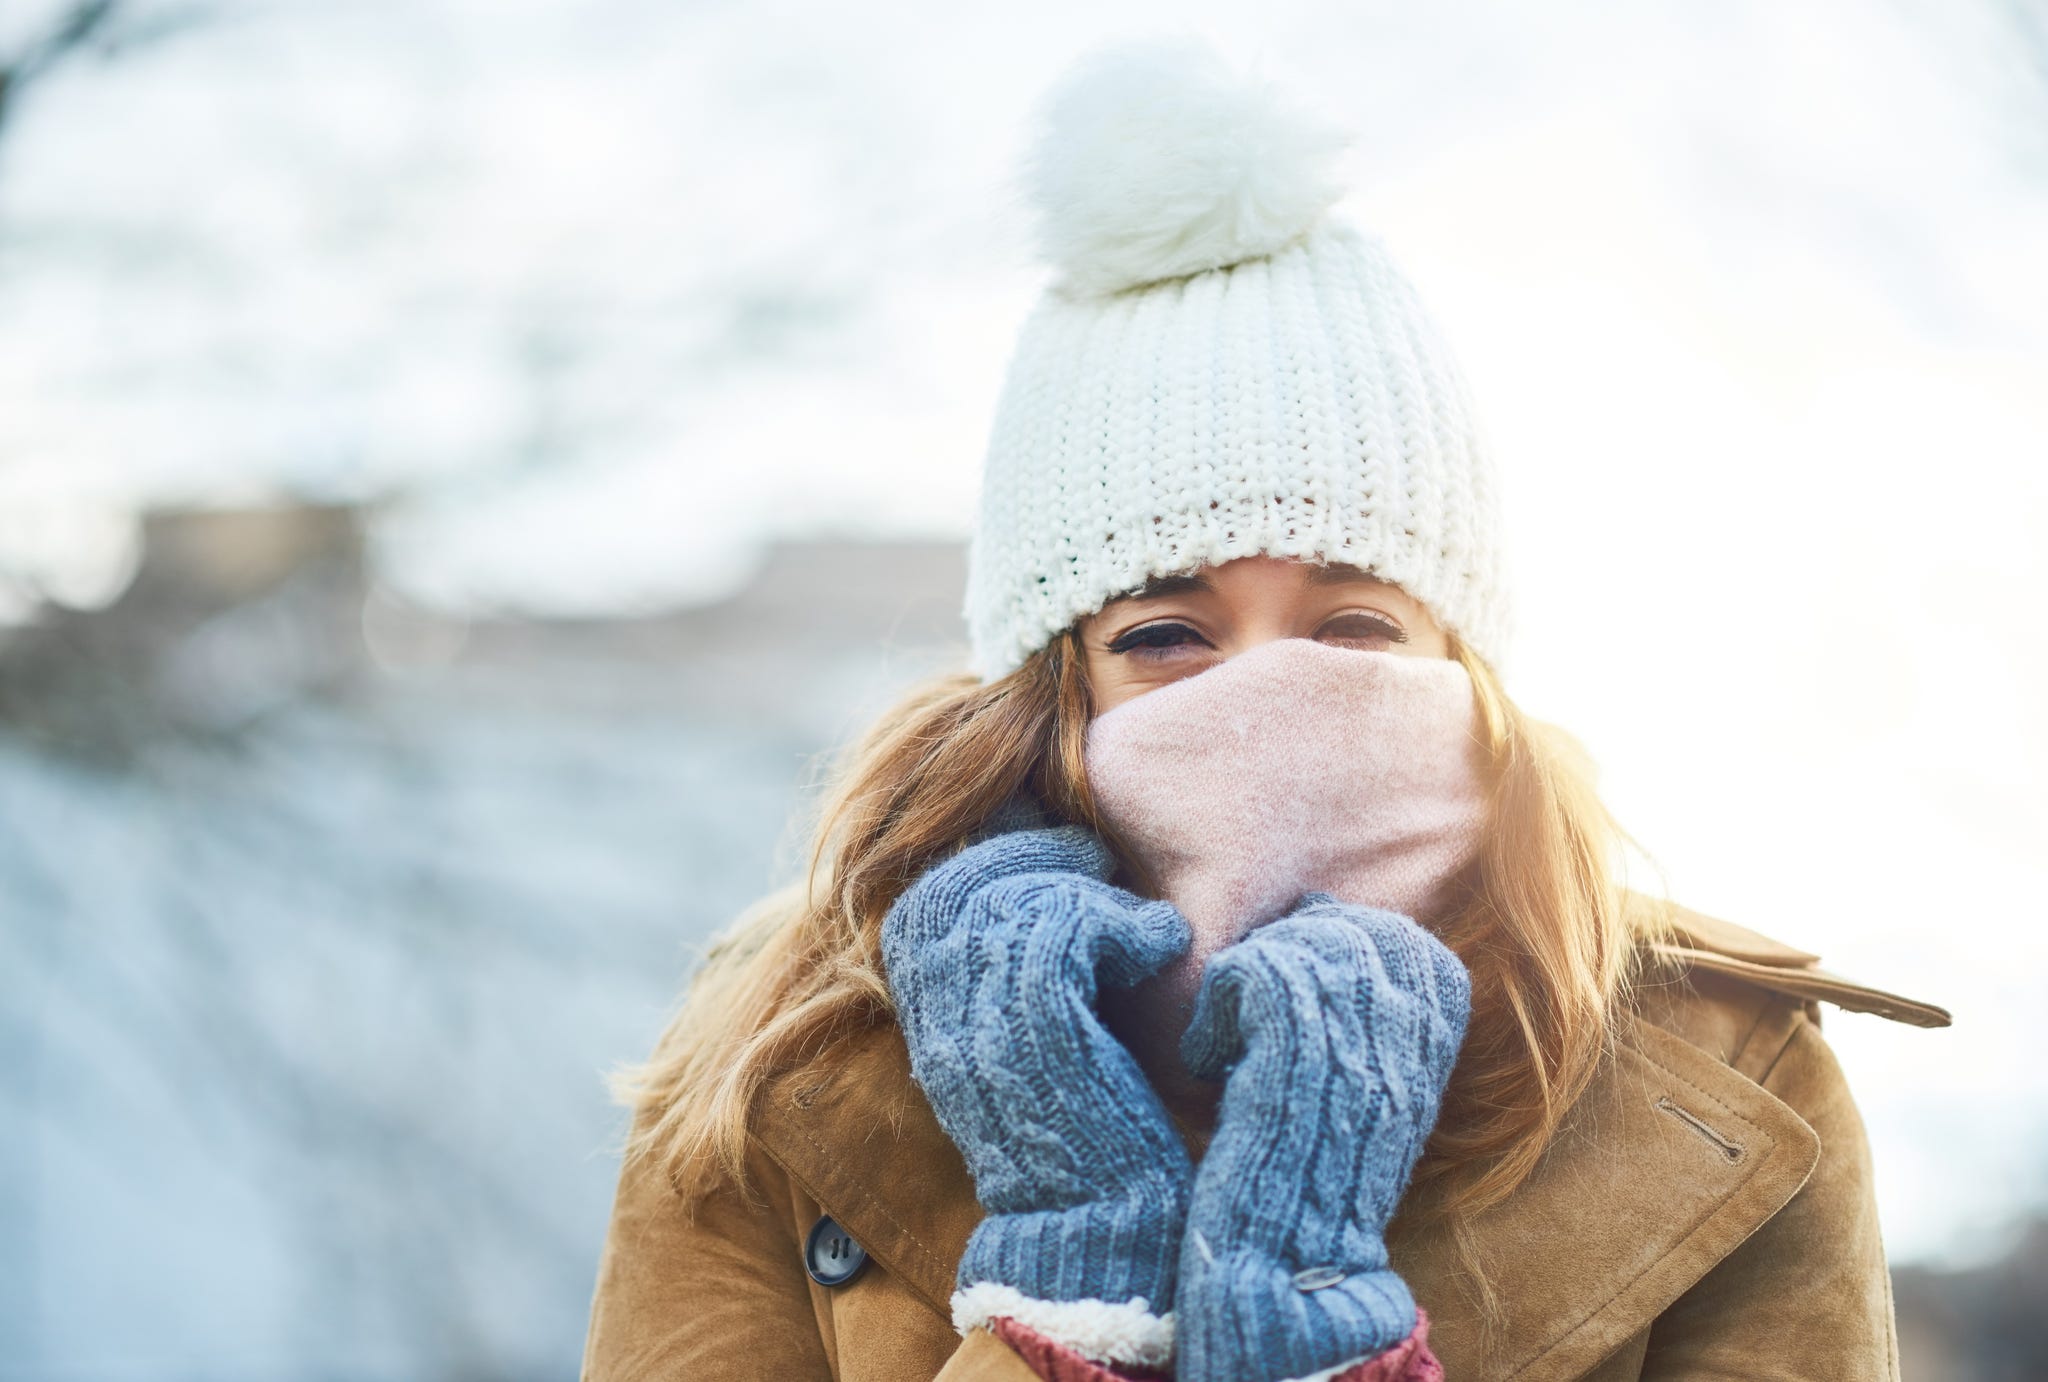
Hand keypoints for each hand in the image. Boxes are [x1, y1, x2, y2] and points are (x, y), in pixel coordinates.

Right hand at [881, 818, 1194, 1361]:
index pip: (932, 891)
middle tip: (1098, 860)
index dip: (997, 856)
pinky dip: (1124, 921)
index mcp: (922, 1012)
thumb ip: (1011, 965)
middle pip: (965, 880)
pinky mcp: (1036, 1032)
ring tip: (1140, 920)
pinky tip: (1161, 944)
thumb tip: (1037, 870)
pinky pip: (1066, 926)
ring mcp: (977, 1023)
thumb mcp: (1028, 1037)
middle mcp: (934, 1016)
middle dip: (1036, 853)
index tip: (1065, 859)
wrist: (1101, 1227)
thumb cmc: (1084, 1128)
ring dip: (1090, 891)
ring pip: (1019, 898)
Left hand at [1172, 892, 1469, 1381]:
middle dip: (1281, 965)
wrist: (1297, 1246)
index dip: (1327, 959)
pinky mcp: (1299, 1030)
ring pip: (1285, 942)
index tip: (1301, 1021)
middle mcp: (1414, 1002)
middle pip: (1333, 923)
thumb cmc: (1322, 1157)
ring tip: (1236, 1053)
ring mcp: (1360, 1013)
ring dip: (1245, 993)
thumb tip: (1318, 906)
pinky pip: (1243, 970)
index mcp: (1444, 1007)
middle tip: (1257, 1033)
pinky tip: (1211, 1066)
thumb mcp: (1372, 1068)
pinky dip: (1212, 1017)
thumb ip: (1368, 992)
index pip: (1386, 929)